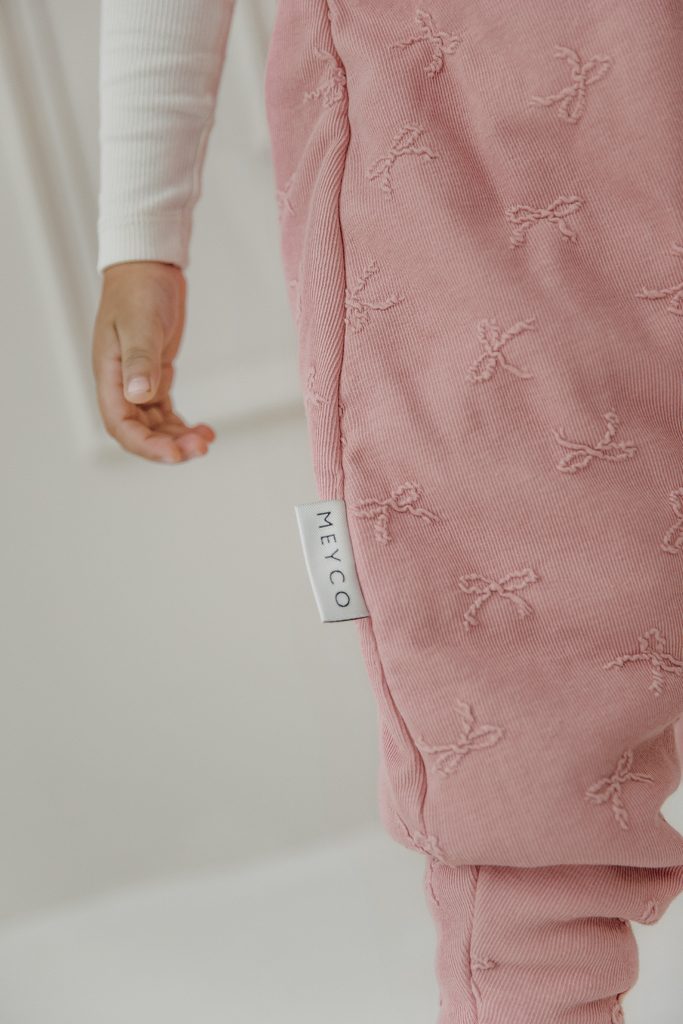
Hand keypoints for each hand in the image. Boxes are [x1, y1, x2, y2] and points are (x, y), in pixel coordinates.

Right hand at [91, 260, 215, 463]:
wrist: (147, 268)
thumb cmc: (138, 291)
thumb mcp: (140, 324)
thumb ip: (140, 360)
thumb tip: (138, 395)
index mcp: (110, 376)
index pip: (121, 425)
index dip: (146, 445)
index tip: (176, 454)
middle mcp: (121, 386)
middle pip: (139, 432)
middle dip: (168, 446)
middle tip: (200, 449)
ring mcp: (138, 383)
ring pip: (155, 426)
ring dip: (178, 438)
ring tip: (206, 441)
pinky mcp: (155, 377)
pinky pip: (165, 414)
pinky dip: (182, 426)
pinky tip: (204, 431)